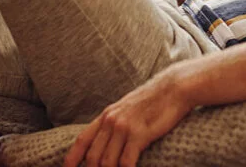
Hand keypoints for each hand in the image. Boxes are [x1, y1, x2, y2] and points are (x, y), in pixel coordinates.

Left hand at [62, 73, 193, 166]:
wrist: (174, 88)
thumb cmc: (154, 99)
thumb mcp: (127, 108)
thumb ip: (115, 122)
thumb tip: (107, 138)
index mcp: (106, 116)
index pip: (82, 140)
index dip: (71, 158)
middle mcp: (111, 122)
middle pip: (92, 157)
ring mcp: (124, 128)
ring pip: (107, 163)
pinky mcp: (139, 134)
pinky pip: (126, 162)